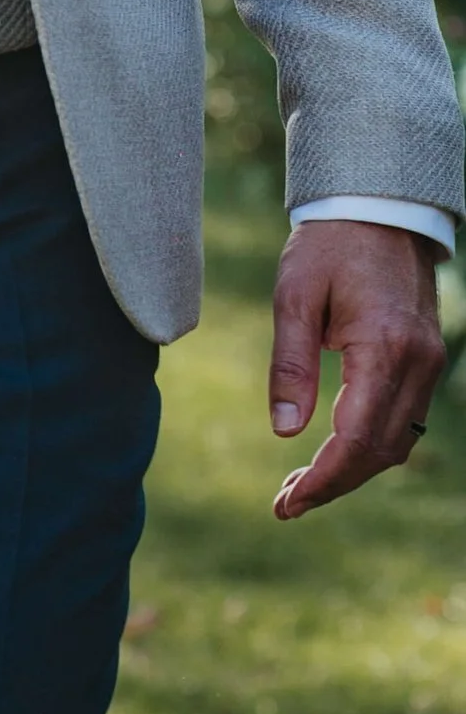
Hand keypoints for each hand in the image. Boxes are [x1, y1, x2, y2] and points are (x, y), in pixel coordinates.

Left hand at [269, 221, 447, 521]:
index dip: (324, 478)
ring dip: (353, 470)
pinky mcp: (426, 359)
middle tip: (286, 504)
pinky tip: (334, 453)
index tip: (289, 502)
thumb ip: (291, 365)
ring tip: (302, 486)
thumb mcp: (294, 298)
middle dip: (335, 484)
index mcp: (385, 347)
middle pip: (381, 450)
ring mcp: (430, 362)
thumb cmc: (327, 247)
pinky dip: (371, 446)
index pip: (357, 436)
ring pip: (398, 441)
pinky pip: (404, 420)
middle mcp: (418, 362)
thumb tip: (284, 431)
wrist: (378, 210)